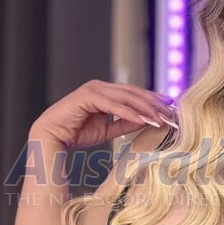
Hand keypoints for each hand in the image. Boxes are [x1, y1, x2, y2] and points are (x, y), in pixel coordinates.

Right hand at [28, 79, 176, 148]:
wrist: (51, 137)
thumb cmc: (77, 133)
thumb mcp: (109, 130)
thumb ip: (127, 123)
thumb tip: (148, 121)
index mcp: (107, 92)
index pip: (136, 94)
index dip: (154, 102)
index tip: (171, 111)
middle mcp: (101, 87)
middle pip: (135, 93)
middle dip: (154, 104)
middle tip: (172, 115)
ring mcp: (94, 89)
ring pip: (126, 97)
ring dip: (145, 108)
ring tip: (161, 119)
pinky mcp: (87, 96)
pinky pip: (113, 105)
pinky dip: (129, 112)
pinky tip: (143, 120)